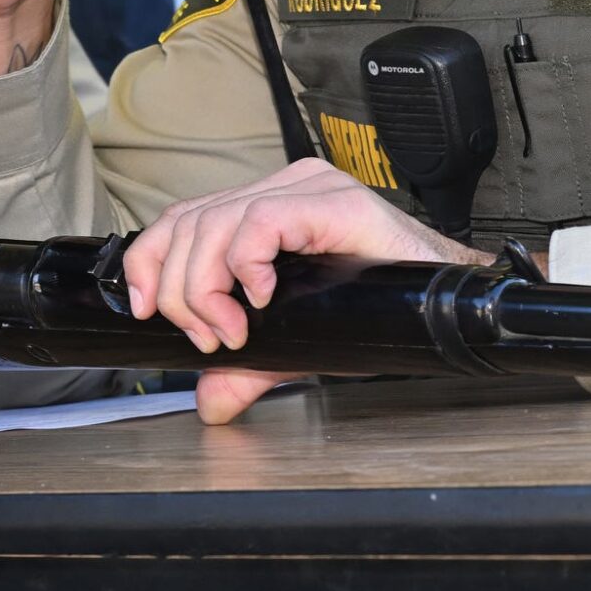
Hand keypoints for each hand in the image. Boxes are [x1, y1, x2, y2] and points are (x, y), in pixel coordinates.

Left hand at [122, 161, 491, 423]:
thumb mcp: (297, 342)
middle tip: (210, 338)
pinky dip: (246, 264)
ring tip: (233, 329)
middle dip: (178, 290)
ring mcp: (308, 189)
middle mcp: (282, 189)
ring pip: (214, 222)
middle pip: (188, 223)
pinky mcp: (334, 201)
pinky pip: (261, 220)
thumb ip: (248, 367)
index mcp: (265, 208)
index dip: (147, 262)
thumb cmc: (379, 309)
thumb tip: (210, 401)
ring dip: (207, 287)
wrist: (446, 302)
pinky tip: (262, 297)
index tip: (144, 311)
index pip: (179, 219)